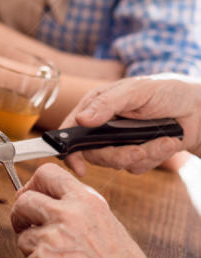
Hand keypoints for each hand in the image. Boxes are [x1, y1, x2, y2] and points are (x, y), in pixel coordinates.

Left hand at [11, 164, 160, 257]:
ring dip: (34, 249)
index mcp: (83, 200)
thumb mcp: (103, 219)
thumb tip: (46, 199)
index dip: (33, 184)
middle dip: (21, 215)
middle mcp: (65, 215)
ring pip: (24, 237)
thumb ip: (75, 205)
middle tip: (25, 225)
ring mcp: (51, 239)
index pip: (46, 173)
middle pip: (24, 202)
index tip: (29, 194)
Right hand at [60, 76, 200, 175]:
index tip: (77, 166)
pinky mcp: (138, 154)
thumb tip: (81, 119)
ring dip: (144, 154)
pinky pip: (138, 167)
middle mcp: (104, 124)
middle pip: (95, 153)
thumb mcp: (135, 91)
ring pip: (118, 162)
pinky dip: (155, 157)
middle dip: (118, 156)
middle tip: (138, 153)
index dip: (70, 149)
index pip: (73, 128)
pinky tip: (168, 143)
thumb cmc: (165, 90)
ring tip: (166, 141)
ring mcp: (120, 141)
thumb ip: (107, 104)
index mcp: (97, 105)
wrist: (197, 109)